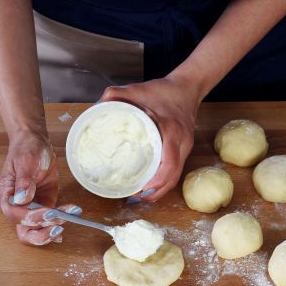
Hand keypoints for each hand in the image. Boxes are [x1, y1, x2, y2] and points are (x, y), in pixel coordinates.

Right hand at [0, 131, 80, 244]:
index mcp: (5, 193)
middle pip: (23, 230)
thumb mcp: (26, 161)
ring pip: (34, 230)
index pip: (14, 214)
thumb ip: (24, 181)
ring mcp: (29, 207)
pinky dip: (55, 227)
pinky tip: (63, 229)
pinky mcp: (42, 205)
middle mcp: (15, 205)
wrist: (36, 142)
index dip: (31, 217)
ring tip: (67, 219)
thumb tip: (22, 199)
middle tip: (58, 228)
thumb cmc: (27, 148)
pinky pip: (46, 222)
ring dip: (50, 230)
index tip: (49, 212)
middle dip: (40, 233)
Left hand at [99, 76, 200, 201]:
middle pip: (173, 176)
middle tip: (135, 198)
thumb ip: (117, 94)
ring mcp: (185, 147)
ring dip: (160, 190)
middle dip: (155, 192)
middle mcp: (182, 142)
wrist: (187, 87)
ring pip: (176, 176)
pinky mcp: (184, 149)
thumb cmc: (164, 90)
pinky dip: (164, 181)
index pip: (169, 163)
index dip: (156, 181)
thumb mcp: (139, 89)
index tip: (140, 189)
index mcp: (172, 130)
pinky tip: (151, 186)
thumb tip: (98, 104)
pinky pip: (176, 170)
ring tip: (141, 197)